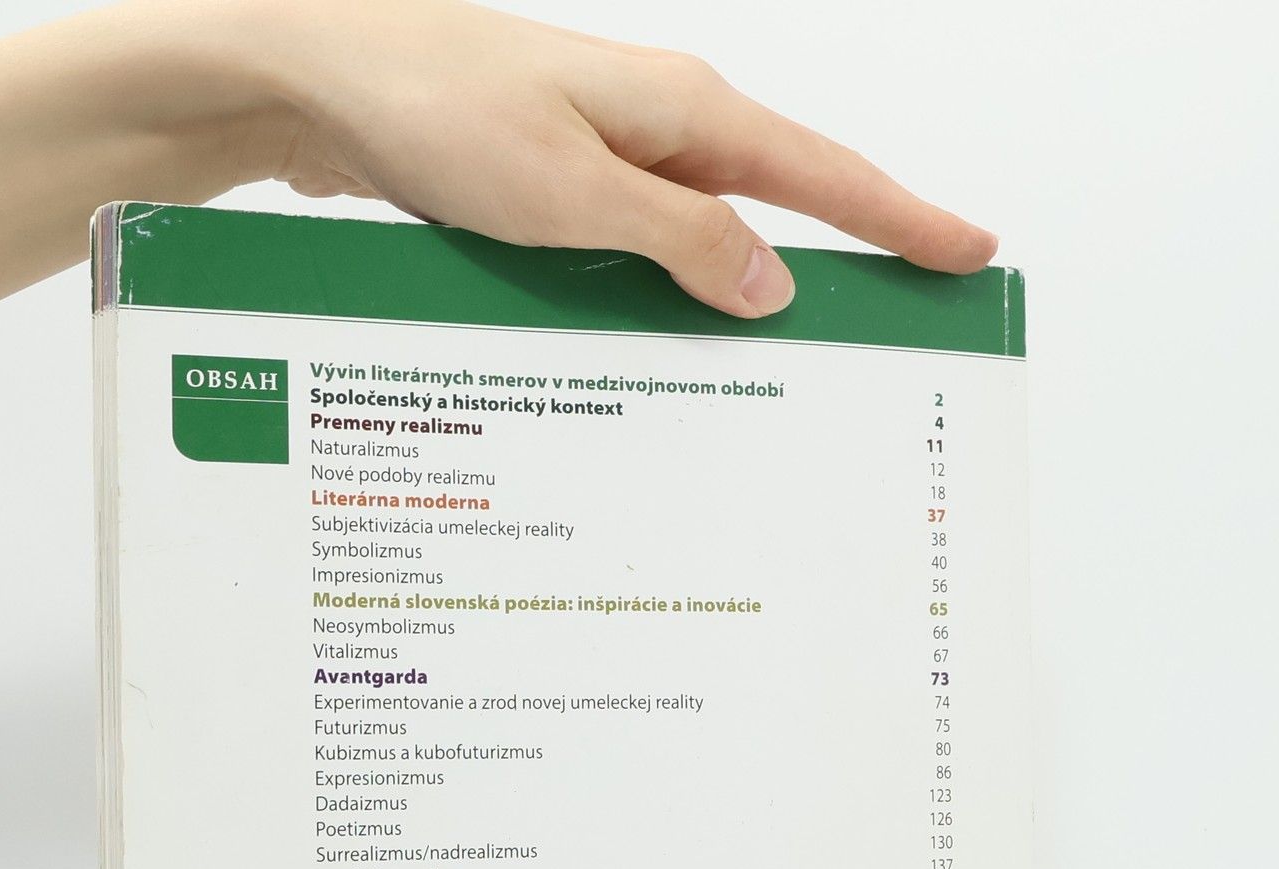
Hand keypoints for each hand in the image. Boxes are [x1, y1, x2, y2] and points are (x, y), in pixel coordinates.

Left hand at [128, 0, 997, 316]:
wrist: (310, 77)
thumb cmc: (434, 110)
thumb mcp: (576, 195)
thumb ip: (683, 242)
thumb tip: (773, 284)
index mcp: (684, 114)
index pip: (825, 177)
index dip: (902, 220)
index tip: (968, 253)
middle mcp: (654, 130)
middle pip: (774, 212)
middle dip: (837, 272)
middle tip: (894, 338)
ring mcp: (601, 159)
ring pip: (698, 245)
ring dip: (733, 305)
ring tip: (785, 381)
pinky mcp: (551, 190)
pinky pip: (631, 256)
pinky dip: (654, 304)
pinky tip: (657, 356)